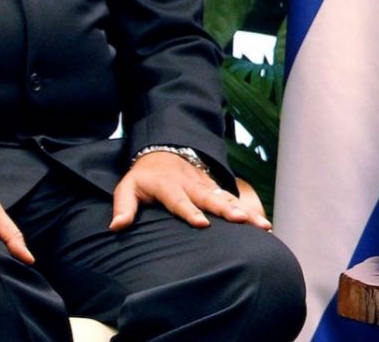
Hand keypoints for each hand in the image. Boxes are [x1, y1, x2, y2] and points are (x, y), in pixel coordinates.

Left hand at [110, 150, 270, 231]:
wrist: (163, 152)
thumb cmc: (144, 177)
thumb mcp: (127, 188)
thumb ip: (123, 206)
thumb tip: (116, 227)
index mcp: (168, 185)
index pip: (180, 200)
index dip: (190, 212)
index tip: (202, 224)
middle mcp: (191, 184)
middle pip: (210, 198)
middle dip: (227, 209)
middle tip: (242, 220)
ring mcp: (205, 185)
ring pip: (227, 199)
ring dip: (245, 212)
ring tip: (262, 225)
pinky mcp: (215, 188)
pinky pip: (233, 200)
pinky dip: (249, 210)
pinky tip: (262, 224)